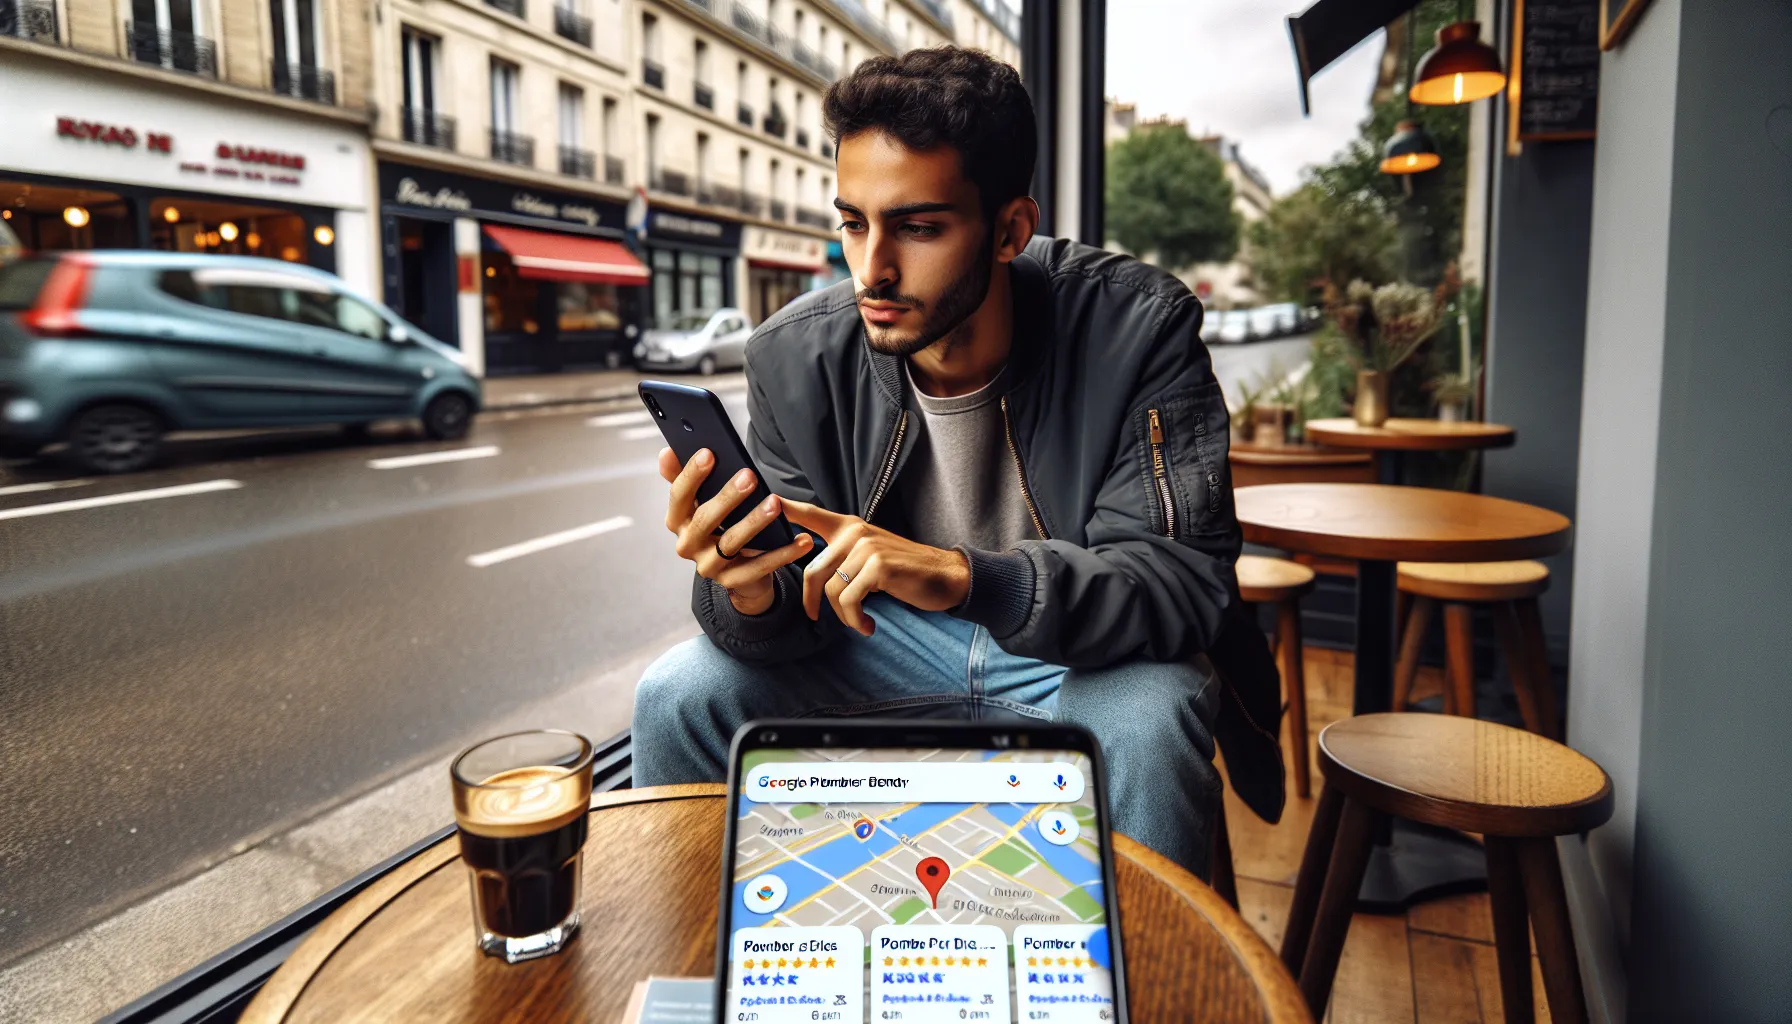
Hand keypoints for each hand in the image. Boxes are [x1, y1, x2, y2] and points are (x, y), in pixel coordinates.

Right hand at [660, 447, 812, 614]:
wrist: (734, 570)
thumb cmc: (718, 524)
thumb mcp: (699, 503)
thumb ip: (684, 478)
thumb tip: (667, 452)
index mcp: (677, 521)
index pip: (679, 496)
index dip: (691, 475)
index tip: (709, 453)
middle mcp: (687, 545)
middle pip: (706, 520)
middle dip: (727, 497)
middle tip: (749, 476)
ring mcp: (709, 566)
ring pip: (732, 543)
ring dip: (755, 522)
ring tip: (775, 503)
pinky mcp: (733, 582)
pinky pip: (760, 567)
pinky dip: (783, 554)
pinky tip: (801, 539)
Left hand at [782, 499, 969, 636]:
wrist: (945, 577)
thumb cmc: (905, 572)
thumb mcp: (870, 556)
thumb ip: (842, 556)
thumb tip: (812, 575)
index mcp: (850, 527)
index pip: (810, 514)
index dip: (785, 509)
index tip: (765, 500)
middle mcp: (855, 532)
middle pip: (812, 571)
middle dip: (812, 601)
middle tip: (816, 617)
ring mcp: (867, 547)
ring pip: (832, 590)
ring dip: (843, 616)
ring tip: (858, 622)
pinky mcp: (879, 566)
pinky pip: (849, 601)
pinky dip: (855, 620)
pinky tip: (868, 625)